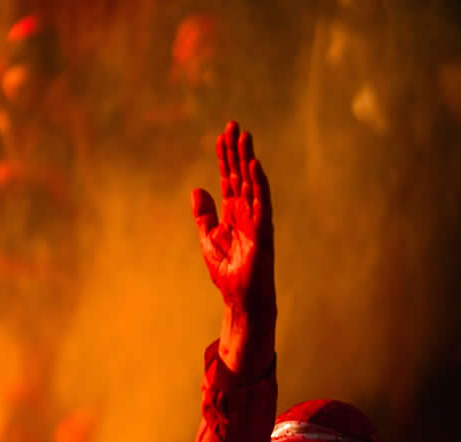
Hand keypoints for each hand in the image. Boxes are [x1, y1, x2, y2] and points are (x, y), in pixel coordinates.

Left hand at [192, 121, 275, 376]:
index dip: (225, 157)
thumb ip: (204, 215)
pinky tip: (253, 165)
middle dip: (237, 151)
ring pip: (252, 183)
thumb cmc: (228, 271)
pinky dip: (258, 183)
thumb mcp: (208, 239)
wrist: (239, 297)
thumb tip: (197, 189)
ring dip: (248, 159)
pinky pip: (262, 202)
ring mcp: (257, 219)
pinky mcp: (263, 230)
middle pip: (241, 174)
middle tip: (233, 125)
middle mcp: (247, 211)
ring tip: (244, 136)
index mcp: (234, 213)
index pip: (229, 178)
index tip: (221, 135)